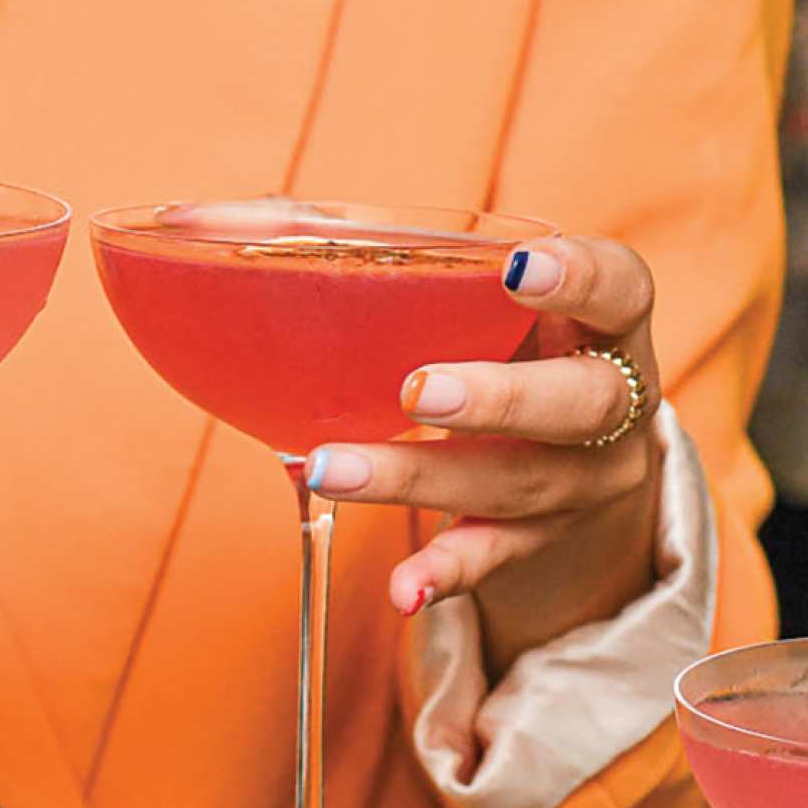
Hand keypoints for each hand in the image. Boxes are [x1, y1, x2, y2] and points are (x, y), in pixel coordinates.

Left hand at [301, 236, 660, 677]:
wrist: (561, 444)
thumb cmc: (488, 335)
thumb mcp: (461, 290)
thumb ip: (356, 246)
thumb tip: (188, 217)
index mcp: (604, 317)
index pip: (619, 287)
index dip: (579, 276)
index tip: (517, 268)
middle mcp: (612, 402)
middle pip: (578, 403)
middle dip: (497, 398)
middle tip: (418, 391)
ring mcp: (584, 479)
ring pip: (518, 483)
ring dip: (420, 479)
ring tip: (334, 469)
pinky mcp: (540, 538)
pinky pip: (495, 559)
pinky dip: (446, 573)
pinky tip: (403, 589)